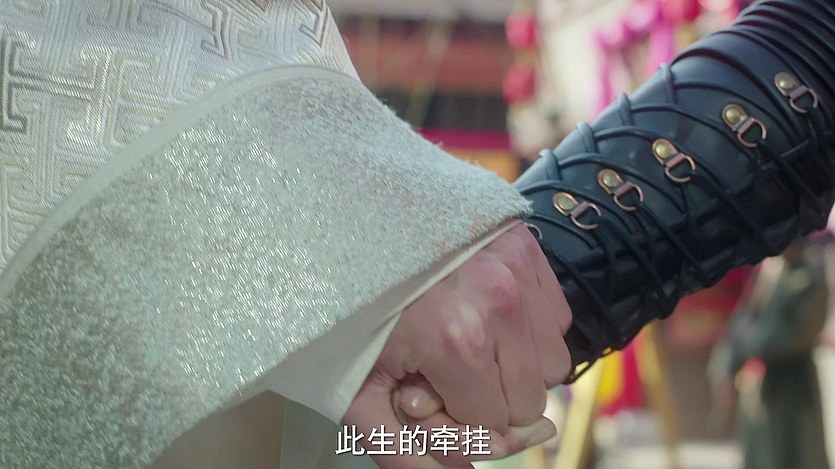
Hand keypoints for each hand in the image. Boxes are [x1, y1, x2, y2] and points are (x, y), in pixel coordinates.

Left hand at [343, 224, 572, 467]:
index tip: (425, 392)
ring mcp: (519, 270)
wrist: (348, 231)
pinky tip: (484, 316)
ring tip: (468, 342)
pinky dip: (528, 329)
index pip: (496, 423)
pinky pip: (555, 318)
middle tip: (445, 371)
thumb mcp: (355, 388)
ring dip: (517, 366)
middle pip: (530, 398)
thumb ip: (400, 448)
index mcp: (459, 342)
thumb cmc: (351, 309)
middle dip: (490, 398)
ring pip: (552, 361)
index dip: (459, 419)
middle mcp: (502, 303)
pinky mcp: (527, 248)